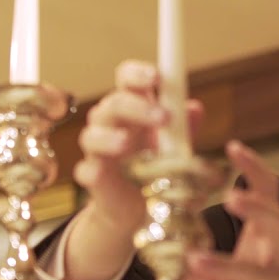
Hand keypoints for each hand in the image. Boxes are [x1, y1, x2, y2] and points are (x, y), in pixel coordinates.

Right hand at [73, 60, 201, 233]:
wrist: (141, 205)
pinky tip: (98, 173)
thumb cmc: (158, 164)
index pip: (127, 78)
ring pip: (91, 135)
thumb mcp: (177, 144)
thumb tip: (194, 108)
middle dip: (136, 107)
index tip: (156, 78)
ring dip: (108, 137)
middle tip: (163, 117)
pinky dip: (91, 170)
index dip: (137, 74)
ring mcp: (98, 150)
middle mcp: (111, 123)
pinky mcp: (93, 178)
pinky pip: (85, 171)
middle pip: (113, 104)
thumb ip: (184, 127)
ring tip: (125, 144)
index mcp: (133, 106)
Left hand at [186, 141, 278, 279]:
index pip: (270, 193)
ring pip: (263, 269)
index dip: (254, 169)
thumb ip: (209, 243)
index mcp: (270, 238)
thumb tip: (170, 213)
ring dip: (227, 264)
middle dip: (257, 207)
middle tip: (230, 196)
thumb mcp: (230, 266)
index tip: (233, 145)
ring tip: (193, 260)